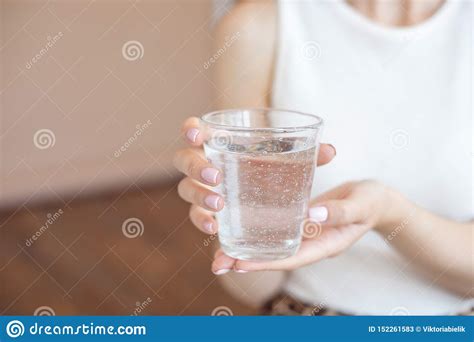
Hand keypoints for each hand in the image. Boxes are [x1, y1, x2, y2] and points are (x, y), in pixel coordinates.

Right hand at [173, 116, 335, 239]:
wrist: (264, 197)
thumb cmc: (270, 169)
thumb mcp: (287, 161)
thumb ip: (306, 154)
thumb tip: (331, 150)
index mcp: (218, 142)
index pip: (195, 129)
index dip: (191, 128)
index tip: (197, 133)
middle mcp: (203, 164)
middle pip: (184, 160)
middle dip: (195, 166)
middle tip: (216, 175)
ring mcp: (201, 189)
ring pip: (185, 190)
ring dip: (199, 196)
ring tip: (219, 203)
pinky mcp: (206, 211)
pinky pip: (197, 216)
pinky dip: (202, 221)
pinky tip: (215, 228)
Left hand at [212, 180, 393, 272]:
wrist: (377, 199)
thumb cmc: (372, 201)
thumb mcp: (360, 205)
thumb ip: (339, 211)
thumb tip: (311, 216)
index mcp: (325, 244)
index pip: (290, 259)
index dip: (264, 263)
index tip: (237, 265)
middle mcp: (311, 243)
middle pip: (275, 257)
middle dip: (246, 261)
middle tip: (216, 262)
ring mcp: (306, 235)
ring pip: (272, 246)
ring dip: (247, 249)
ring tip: (219, 252)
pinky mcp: (301, 222)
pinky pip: (277, 231)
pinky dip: (259, 232)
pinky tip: (240, 229)